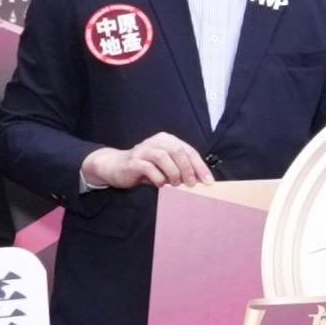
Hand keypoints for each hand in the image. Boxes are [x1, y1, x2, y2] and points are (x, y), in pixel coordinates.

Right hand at [84, 132, 213, 188]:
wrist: (116, 167)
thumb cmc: (146, 168)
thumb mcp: (166, 167)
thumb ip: (180, 169)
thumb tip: (201, 182)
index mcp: (167, 140)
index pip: (189, 150)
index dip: (200, 166)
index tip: (208, 182)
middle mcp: (156, 141)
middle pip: (178, 151)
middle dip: (188, 169)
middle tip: (191, 184)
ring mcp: (143, 149)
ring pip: (163, 157)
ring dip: (173, 173)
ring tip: (175, 184)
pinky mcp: (133, 161)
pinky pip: (148, 167)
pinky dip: (158, 178)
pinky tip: (160, 184)